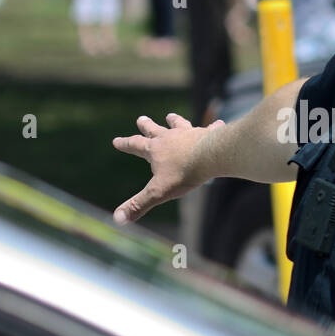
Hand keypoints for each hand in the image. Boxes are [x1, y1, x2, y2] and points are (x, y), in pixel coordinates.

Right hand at [111, 113, 225, 223]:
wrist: (210, 157)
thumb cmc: (183, 174)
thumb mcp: (158, 192)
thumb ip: (139, 204)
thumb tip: (118, 219)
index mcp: (155, 149)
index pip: (135, 145)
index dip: (125, 144)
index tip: (116, 140)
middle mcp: (170, 137)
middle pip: (154, 130)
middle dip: (146, 126)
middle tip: (141, 119)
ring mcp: (189, 133)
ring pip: (179, 124)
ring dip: (174, 120)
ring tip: (170, 116)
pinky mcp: (208, 135)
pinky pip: (210, 129)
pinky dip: (213, 127)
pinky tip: (218, 123)